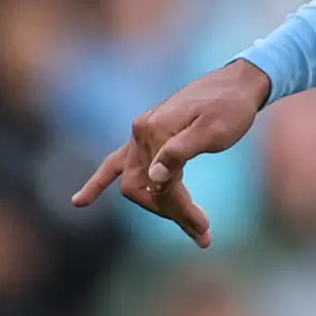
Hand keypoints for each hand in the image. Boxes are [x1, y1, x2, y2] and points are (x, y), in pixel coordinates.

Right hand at [71, 60, 272, 247]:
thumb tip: (155, 178)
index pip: (160, 185)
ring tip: (190, 229)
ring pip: (135, 183)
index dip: (180, 210)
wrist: (236, 84)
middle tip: (202, 231)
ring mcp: (140, 134)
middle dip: (169, 213)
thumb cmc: (231, 108)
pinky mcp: (146, 136)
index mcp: (155, 130)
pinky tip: (79, 203)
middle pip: (142, 188)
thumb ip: (180, 152)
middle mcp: (140, 132)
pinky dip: (99, 183)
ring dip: (156, 208)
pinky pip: (115, 164)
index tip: (205, 231)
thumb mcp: (213, 131)